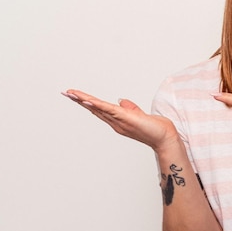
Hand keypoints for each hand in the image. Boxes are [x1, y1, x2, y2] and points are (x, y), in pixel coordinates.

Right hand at [62, 90, 179, 152]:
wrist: (165, 137)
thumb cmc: (155, 128)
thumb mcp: (139, 114)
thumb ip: (129, 108)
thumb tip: (121, 101)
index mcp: (117, 120)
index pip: (99, 109)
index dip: (86, 102)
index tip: (75, 96)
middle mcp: (115, 122)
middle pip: (94, 109)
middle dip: (79, 100)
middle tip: (66, 92)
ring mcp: (119, 121)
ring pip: (98, 108)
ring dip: (83, 101)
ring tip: (71, 94)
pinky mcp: (125, 118)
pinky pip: (108, 110)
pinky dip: (97, 105)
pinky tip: (88, 100)